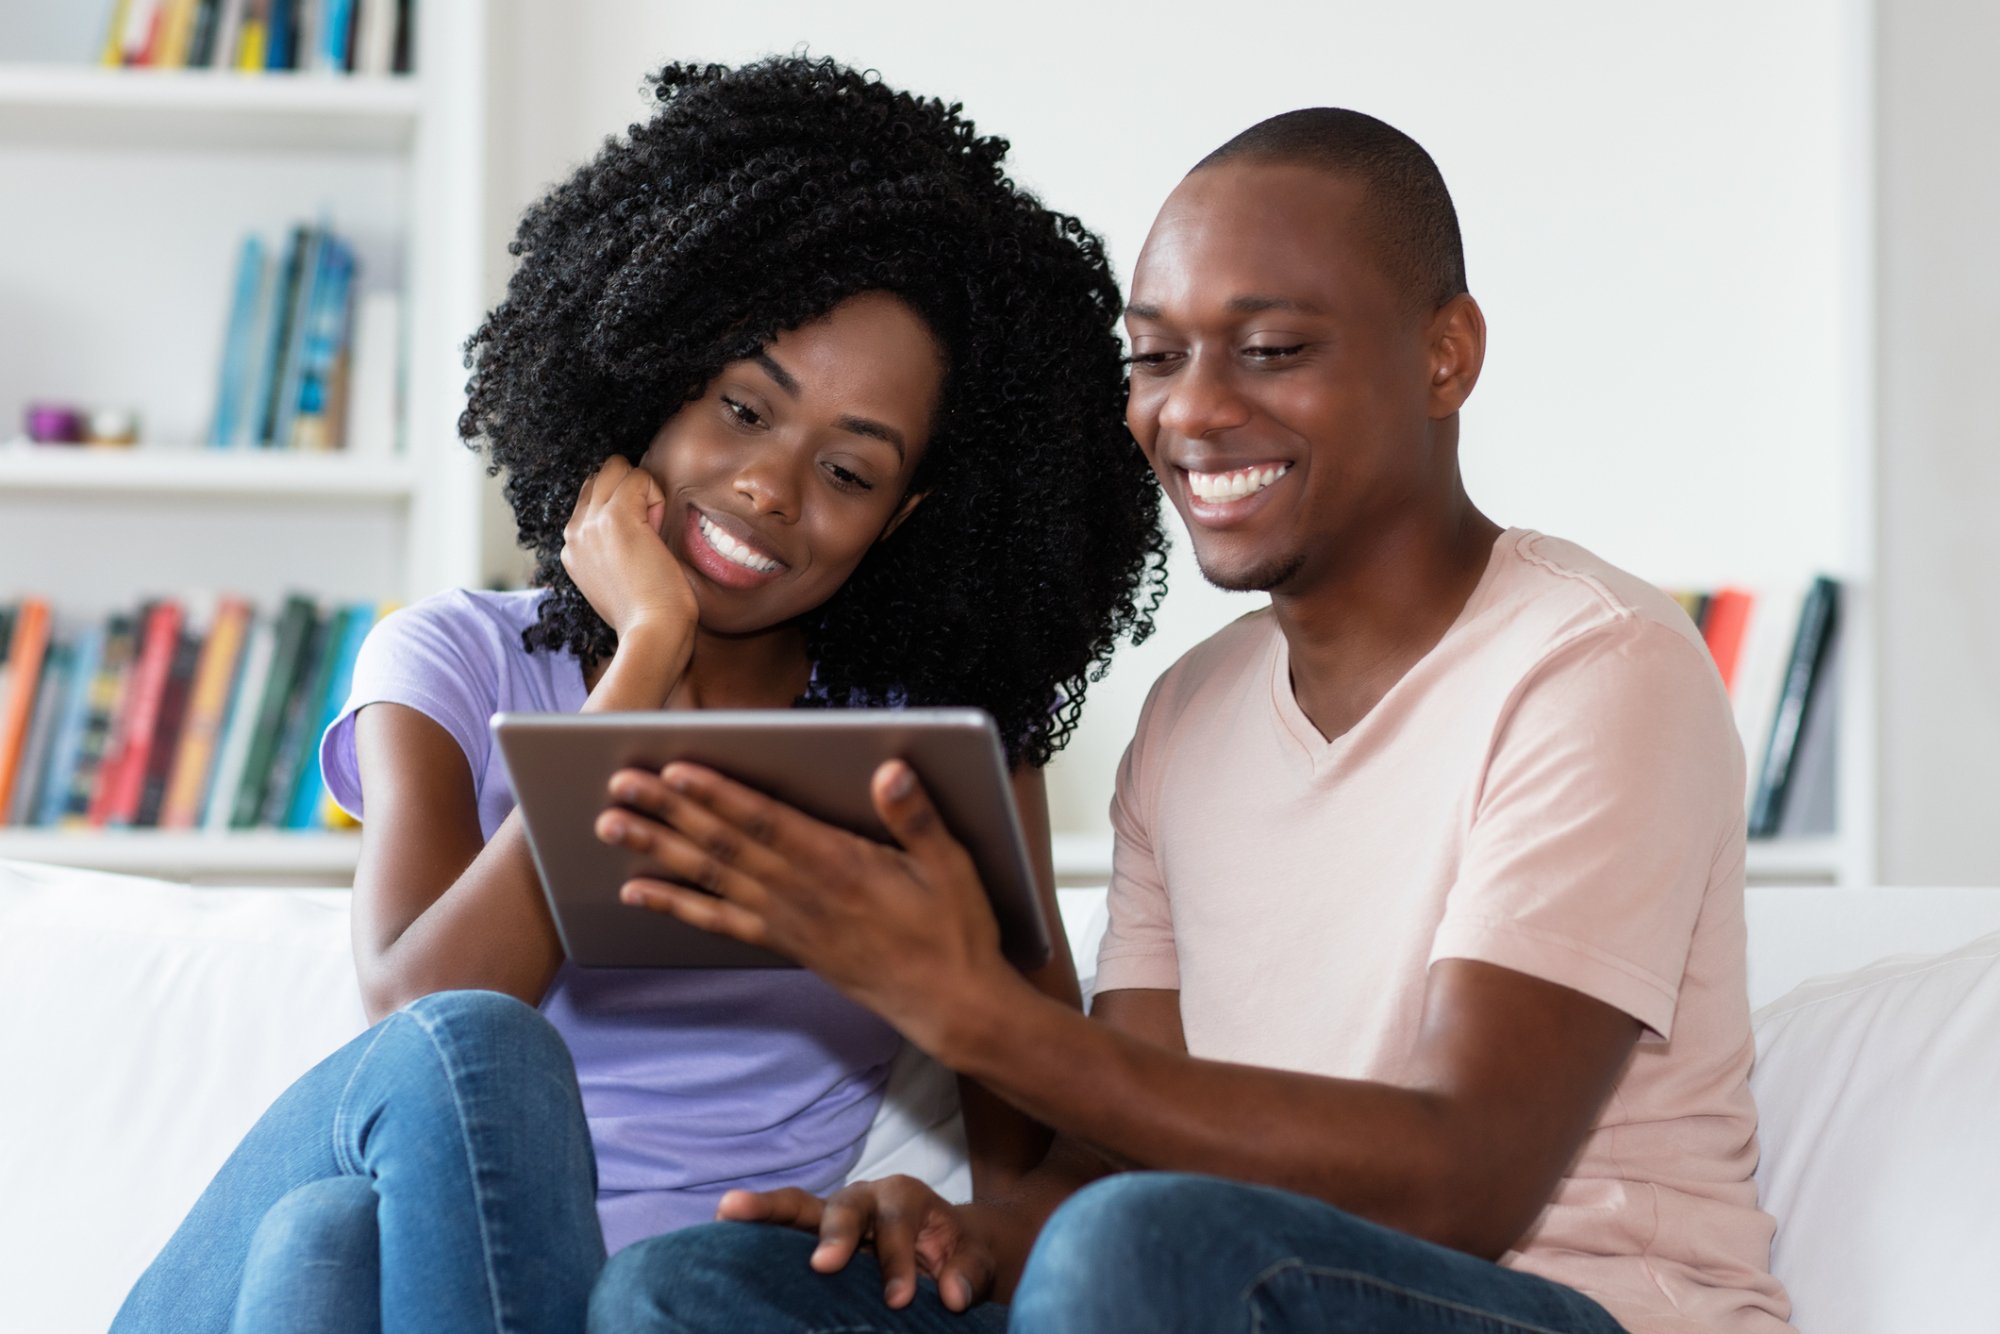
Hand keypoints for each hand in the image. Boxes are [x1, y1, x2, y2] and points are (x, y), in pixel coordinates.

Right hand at [560, 455, 699, 648]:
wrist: (652, 634)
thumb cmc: (647, 616)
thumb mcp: (616, 582)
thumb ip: (612, 552)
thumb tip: (636, 528)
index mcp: (572, 549)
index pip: (591, 498)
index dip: (622, 507)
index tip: (640, 543)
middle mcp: (573, 533)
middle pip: (599, 476)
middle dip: (630, 491)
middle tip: (649, 532)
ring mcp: (590, 524)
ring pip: (615, 468)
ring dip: (642, 490)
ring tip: (653, 530)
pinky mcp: (616, 518)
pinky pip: (639, 477)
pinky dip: (656, 495)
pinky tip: (658, 529)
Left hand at [594, 759, 1020, 1053]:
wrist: (949, 1004)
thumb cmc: (953, 930)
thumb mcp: (952, 866)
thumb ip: (916, 816)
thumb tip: (890, 769)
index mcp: (840, 864)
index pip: (766, 822)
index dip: (718, 795)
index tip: (675, 769)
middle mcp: (802, 892)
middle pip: (723, 845)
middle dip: (668, 812)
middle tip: (619, 784)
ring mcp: (787, 921)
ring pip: (710, 878)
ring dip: (657, 850)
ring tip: (610, 826)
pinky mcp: (785, 943)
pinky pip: (719, 922)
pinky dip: (676, 905)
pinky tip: (638, 892)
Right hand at [717, 1179, 997, 1311]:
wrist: (943, 1247)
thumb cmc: (956, 1254)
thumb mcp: (974, 1261)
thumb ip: (968, 1273)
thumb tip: (951, 1294)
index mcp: (905, 1197)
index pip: (897, 1226)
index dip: (897, 1262)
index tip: (899, 1300)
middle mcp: (864, 1197)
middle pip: (844, 1206)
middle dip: (836, 1233)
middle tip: (826, 1265)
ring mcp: (830, 1214)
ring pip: (796, 1206)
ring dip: (764, 1209)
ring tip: (727, 1211)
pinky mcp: (808, 1235)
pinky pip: (778, 1228)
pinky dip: (751, 1229)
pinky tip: (718, 1232)